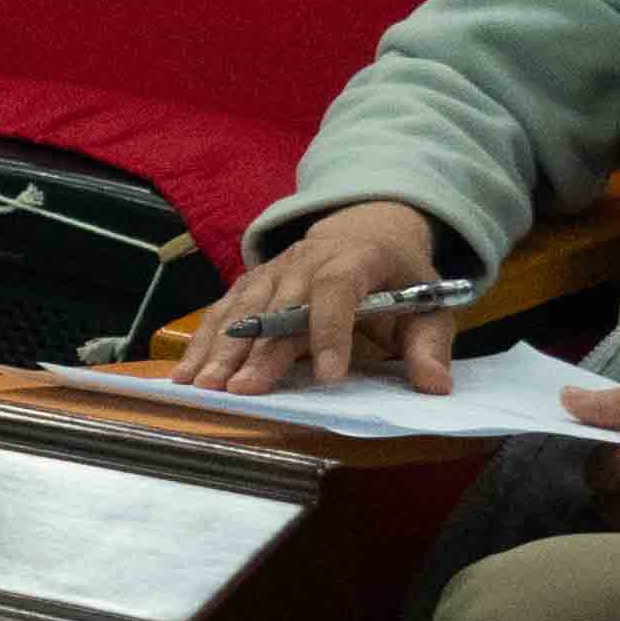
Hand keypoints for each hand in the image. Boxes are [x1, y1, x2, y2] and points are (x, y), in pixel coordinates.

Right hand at [177, 200, 458, 393]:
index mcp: (357, 258)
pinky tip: (185, 372)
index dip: (331, 329)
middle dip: (258, 351)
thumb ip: (429, 347)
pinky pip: (223, 311)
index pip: (338, 289)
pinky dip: (202, 341)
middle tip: (241, 390)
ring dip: (220, 348)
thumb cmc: (400, 279)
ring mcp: (274, 269)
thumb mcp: (430, 307)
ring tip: (203, 385)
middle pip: (279, 305)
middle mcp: (308, 258)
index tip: (328, 374)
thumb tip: (434, 386)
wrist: (367, 230)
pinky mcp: (253, 282)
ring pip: (243, 309)